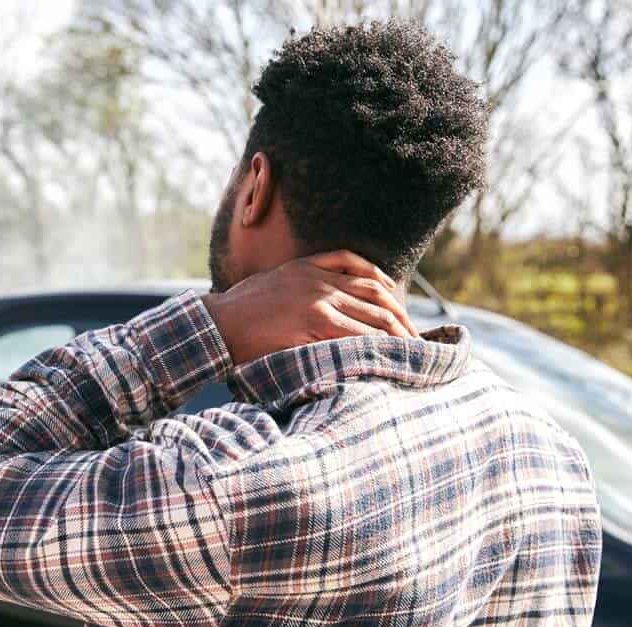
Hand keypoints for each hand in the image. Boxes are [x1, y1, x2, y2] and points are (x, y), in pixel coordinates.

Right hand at [202, 250, 418, 365]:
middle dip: (400, 316)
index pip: (361, 270)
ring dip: (395, 335)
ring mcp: (318, 299)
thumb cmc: (236, 313)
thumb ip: (296, 287)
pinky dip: (375, 344)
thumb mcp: (269, 286)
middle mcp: (318, 279)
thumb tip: (316, 307)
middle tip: (415, 337)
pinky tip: (386, 356)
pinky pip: (357, 333)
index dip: (386, 290)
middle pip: (375, 293)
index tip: (397, 309)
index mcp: (307, 266)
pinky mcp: (315, 322)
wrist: (216, 324)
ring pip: (372, 314)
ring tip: (410, 352)